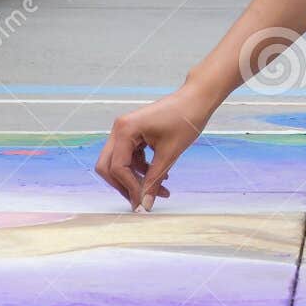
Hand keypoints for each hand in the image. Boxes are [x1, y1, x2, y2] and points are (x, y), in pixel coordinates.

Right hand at [95, 91, 210, 210]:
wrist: (197, 99)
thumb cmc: (185, 120)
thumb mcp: (170, 154)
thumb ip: (154, 180)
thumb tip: (145, 205)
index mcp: (125, 130)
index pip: (118, 167)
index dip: (130, 188)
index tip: (143, 203)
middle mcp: (120, 129)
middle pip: (108, 166)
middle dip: (124, 185)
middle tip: (141, 201)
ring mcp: (125, 130)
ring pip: (119, 163)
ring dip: (136, 179)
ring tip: (161, 189)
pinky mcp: (134, 133)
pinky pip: (130, 157)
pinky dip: (141, 169)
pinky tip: (161, 175)